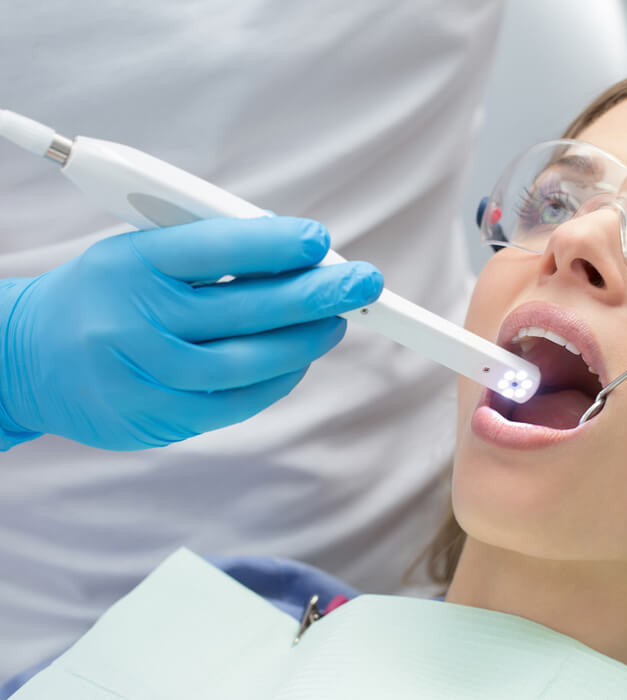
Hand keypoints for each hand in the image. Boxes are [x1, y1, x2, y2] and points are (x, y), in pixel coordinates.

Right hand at [0, 216, 382, 449]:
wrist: (27, 359)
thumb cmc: (104, 294)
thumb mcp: (139, 252)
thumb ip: (210, 250)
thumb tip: (296, 254)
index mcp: (130, 263)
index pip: (212, 247)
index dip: (272, 245)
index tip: (320, 240)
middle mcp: (135, 320)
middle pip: (244, 308)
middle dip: (316, 294)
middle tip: (363, 283)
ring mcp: (146, 376)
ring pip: (248, 362)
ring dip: (305, 341)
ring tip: (337, 321)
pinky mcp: (157, 418)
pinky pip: (236, 403)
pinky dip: (278, 380)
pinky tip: (299, 358)